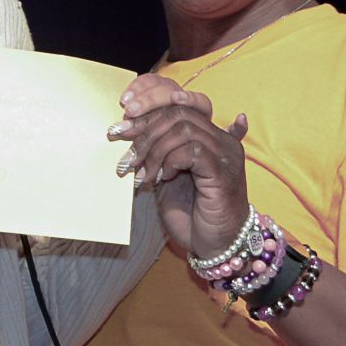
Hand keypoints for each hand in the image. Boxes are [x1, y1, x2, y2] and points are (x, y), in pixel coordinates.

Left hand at [108, 73, 250, 256]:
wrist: (215, 245)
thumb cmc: (191, 212)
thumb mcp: (166, 174)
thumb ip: (156, 150)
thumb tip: (125, 128)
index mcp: (209, 134)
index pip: (180, 100)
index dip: (148, 104)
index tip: (120, 122)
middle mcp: (221, 138)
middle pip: (178, 111)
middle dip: (144, 127)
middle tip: (122, 148)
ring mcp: (225, 154)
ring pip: (182, 129)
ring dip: (153, 149)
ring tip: (139, 173)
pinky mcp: (223, 173)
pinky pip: (192, 151)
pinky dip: (170, 161)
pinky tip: (162, 178)